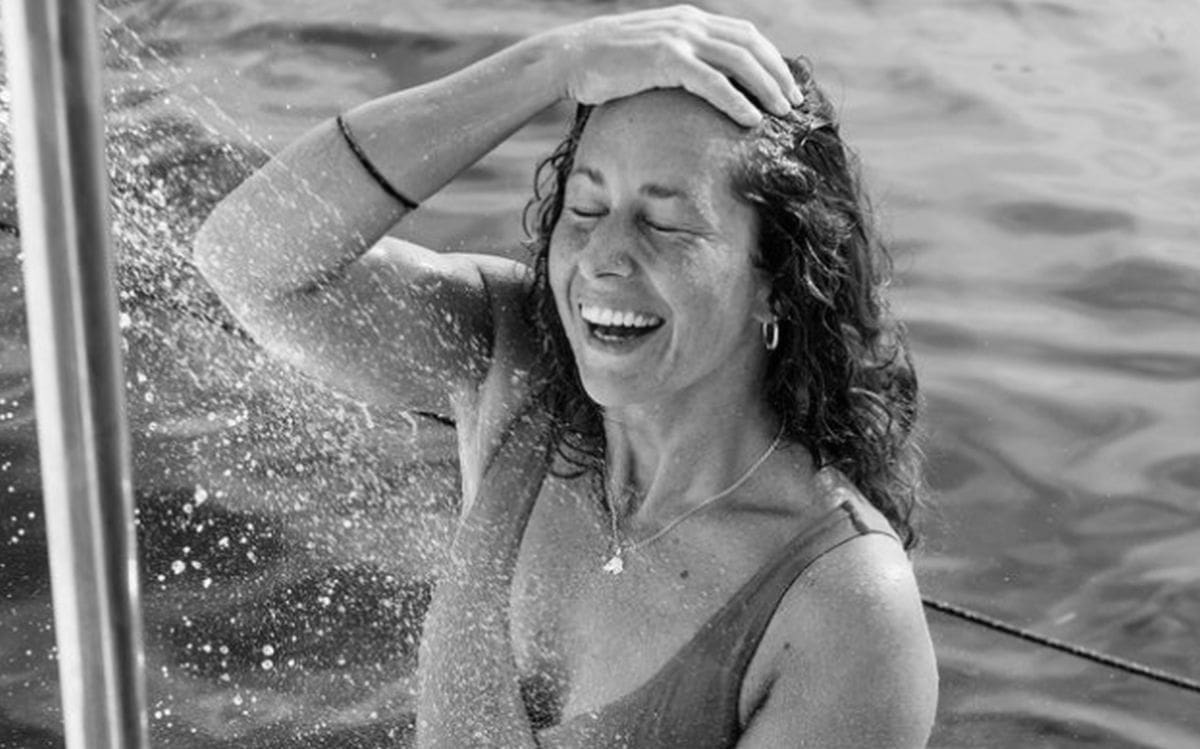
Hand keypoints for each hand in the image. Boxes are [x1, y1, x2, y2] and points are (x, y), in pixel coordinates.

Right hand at [542, 4, 801, 126]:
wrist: (569, 58)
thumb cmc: (604, 65)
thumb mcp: (649, 54)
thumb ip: (677, 60)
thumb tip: (697, 87)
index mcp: (689, 19)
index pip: (744, 34)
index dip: (770, 58)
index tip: (785, 84)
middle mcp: (689, 23)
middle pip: (750, 45)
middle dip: (778, 74)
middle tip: (795, 102)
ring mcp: (678, 38)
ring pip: (739, 62)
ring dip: (766, 88)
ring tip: (782, 114)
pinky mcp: (666, 59)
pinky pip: (713, 82)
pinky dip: (737, 101)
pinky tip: (751, 120)